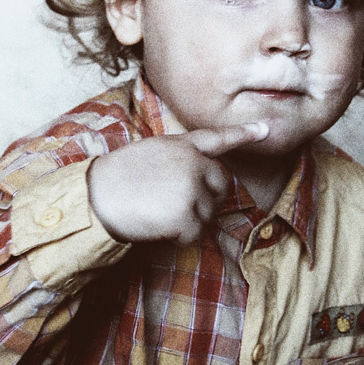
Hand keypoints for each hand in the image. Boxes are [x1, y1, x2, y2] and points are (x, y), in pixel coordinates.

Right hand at [88, 123, 268, 243]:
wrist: (97, 196)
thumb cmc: (118, 176)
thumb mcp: (151, 151)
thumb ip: (179, 156)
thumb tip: (201, 174)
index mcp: (182, 145)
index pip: (217, 138)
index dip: (243, 133)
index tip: (266, 129)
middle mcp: (192, 162)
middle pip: (221, 185)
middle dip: (206, 197)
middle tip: (173, 200)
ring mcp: (191, 187)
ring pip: (208, 212)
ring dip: (189, 218)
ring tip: (157, 208)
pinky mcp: (186, 214)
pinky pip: (195, 233)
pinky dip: (179, 235)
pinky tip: (157, 223)